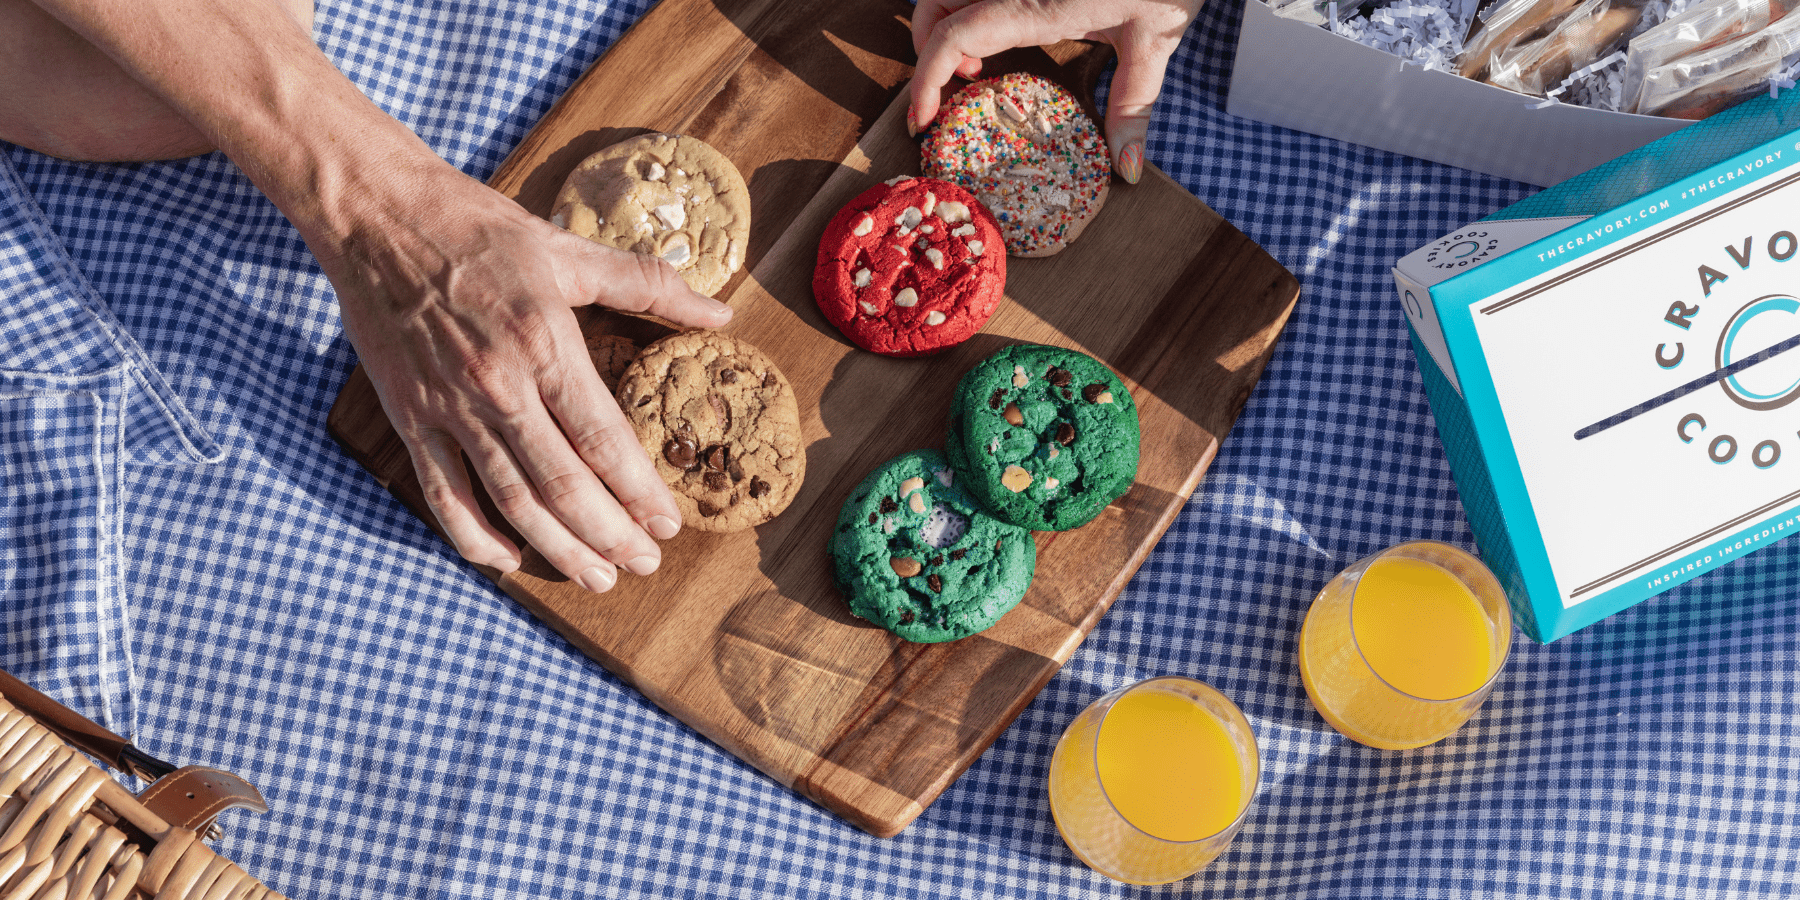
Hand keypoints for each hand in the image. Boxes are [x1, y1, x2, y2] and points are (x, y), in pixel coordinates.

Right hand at [20, 0, 733, 589]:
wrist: (375, 213)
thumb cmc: (477, 227)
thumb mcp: (569, 249)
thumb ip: (648, 286)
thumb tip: (720, 313)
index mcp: (546, 343)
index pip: (603, 440)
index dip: (639, 492)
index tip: (668, 524)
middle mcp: (499, 385)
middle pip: (563, 486)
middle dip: (610, 536)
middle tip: (643, 565)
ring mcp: (448, 407)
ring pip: (510, 502)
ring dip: (557, 550)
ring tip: (595, 577)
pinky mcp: (408, 417)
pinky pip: (444, 496)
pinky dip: (475, 537)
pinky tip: (510, 558)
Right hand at [909, 0, 1207, 182]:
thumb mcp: (1153, 43)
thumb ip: (1133, 108)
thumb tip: (1128, 171)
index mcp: (1034, 4)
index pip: (952, 37)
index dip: (925, 79)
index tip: (922, 119)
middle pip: (934, 8)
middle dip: (928, 49)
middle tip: (962, 86)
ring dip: (946, 25)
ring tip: (978, 62)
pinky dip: (967, 8)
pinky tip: (1000, 31)